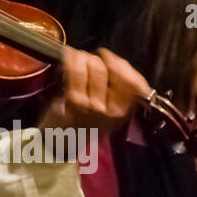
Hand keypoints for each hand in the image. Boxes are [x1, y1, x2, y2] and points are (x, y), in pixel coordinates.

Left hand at [37, 47, 153, 133]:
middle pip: (108, 70)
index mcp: (122, 112)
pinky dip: (70, 59)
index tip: (108, 58)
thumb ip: (119, 88)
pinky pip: (75, 71)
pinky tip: (67, 56)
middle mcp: (111, 112)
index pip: (134, 83)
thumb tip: (118, 62)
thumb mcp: (109, 109)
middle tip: (87, 61)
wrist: (62, 140)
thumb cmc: (85, 120)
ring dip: (82, 58)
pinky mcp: (75, 102)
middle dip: (95, 59)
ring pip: (93, 66)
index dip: (121, 65)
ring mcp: (93, 107)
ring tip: (76, 60)